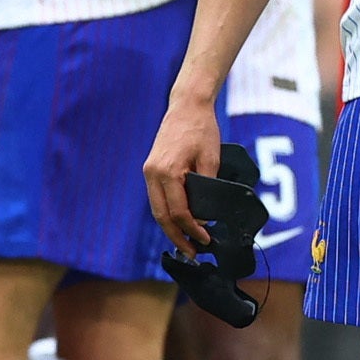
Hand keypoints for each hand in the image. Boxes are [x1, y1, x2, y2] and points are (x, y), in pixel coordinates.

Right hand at [144, 90, 221, 256]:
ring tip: (186, 244)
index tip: (206, 240)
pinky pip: (157, 198)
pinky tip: (178, 223)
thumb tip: (202, 217)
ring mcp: (149, 171)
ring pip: (156, 209)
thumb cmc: (202, 129)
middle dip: (177, 238)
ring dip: (170, 228)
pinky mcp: (151, 168)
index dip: (192, 230)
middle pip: (162, 216)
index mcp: (168, 171)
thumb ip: (206, 189)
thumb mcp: (211, 159)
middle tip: (192, 254)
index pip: (178, 212)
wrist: (187, 105)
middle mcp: (153, 173)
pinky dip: (166, 213)